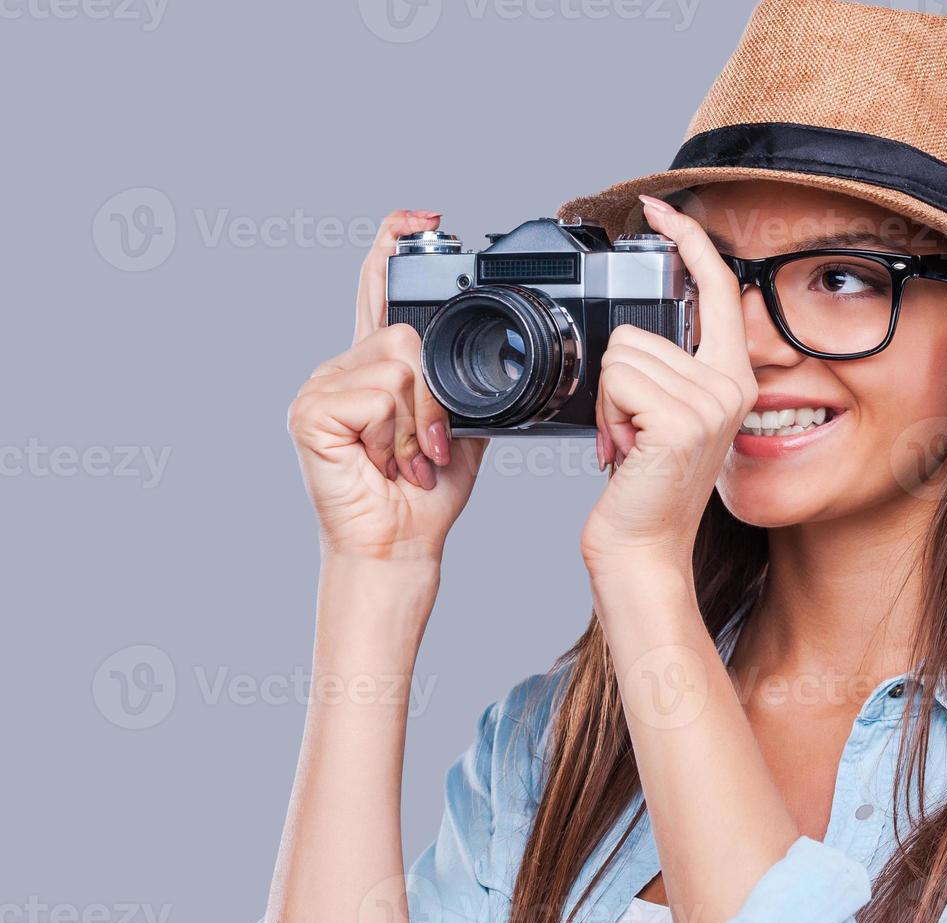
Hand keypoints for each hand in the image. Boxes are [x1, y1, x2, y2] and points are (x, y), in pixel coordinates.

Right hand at [287, 210, 487, 562]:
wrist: (403, 545)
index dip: (395, 247)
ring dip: (421, 422)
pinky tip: (386, 462)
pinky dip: (398, 434)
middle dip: (435, 397)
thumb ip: (467, 384)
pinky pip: (378, 395)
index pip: (378, 290)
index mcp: (375, 367)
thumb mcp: (462, 427)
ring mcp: (321, 387)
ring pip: (399, 364)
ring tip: (410, 459)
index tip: (423, 217)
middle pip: (405, 333)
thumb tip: (500, 356)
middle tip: (432, 447)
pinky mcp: (311, 412)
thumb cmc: (426, 492)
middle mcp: (342, 368)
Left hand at [580, 196, 756, 576]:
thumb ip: (668, 371)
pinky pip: (616, 378)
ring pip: (621, 355)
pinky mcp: (680, 419)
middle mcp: (730, 385)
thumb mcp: (665, 418)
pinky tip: (624, 451)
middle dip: (616, 380)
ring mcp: (709, 402)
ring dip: (608, 402)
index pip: (717, 289)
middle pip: (640, 329)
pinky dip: (605, 416)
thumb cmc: (645, 488)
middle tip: (630, 430)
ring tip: (628, 443)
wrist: (641, 549)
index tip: (661, 208)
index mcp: (730, 378)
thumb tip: (637, 337)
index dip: (690, 240)